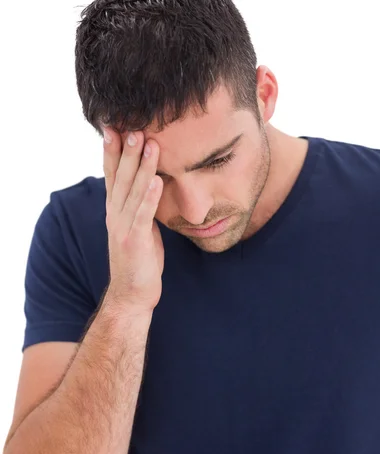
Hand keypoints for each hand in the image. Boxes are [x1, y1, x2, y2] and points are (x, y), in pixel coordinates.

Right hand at [102, 129, 163, 312]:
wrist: (132, 294)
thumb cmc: (139, 260)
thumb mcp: (138, 227)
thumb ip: (139, 206)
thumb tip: (151, 184)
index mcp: (115, 209)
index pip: (112, 174)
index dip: (113, 150)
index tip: (115, 125)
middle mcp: (115, 214)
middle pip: (120, 176)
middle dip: (126, 149)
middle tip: (132, 123)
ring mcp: (123, 227)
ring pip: (132, 191)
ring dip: (141, 167)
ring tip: (149, 143)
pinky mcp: (135, 241)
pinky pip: (143, 215)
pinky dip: (149, 198)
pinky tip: (158, 181)